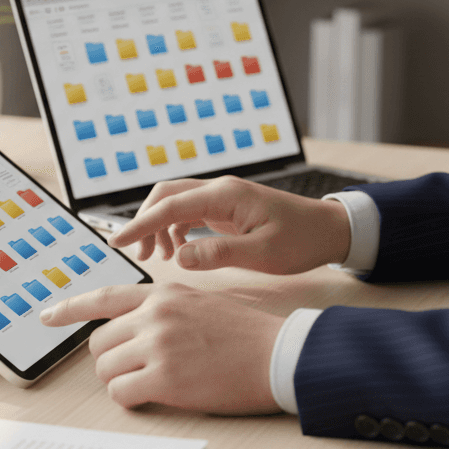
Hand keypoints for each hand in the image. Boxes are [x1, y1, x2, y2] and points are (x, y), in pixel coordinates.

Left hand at [40, 283, 283, 412]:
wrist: (277, 355)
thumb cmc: (242, 334)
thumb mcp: (196, 302)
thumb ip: (160, 309)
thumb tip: (126, 328)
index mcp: (161, 293)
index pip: (103, 297)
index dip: (69, 308)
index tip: (46, 315)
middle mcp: (154, 315)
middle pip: (99, 343)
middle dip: (112, 360)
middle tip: (139, 368)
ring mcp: (158, 346)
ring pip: (106, 369)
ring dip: (121, 381)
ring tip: (153, 382)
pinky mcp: (165, 379)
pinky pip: (122, 393)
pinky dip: (131, 399)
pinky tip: (155, 396)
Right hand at [108, 176, 350, 274]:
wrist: (330, 230)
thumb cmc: (302, 241)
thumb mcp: (263, 254)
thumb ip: (219, 254)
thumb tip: (180, 257)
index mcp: (225, 195)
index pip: (169, 205)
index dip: (140, 224)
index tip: (118, 242)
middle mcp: (219, 190)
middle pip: (165, 196)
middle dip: (145, 222)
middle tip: (137, 255)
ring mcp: (222, 197)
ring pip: (175, 203)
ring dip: (159, 227)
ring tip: (157, 259)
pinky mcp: (226, 208)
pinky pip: (189, 212)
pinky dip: (175, 230)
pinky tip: (179, 252)